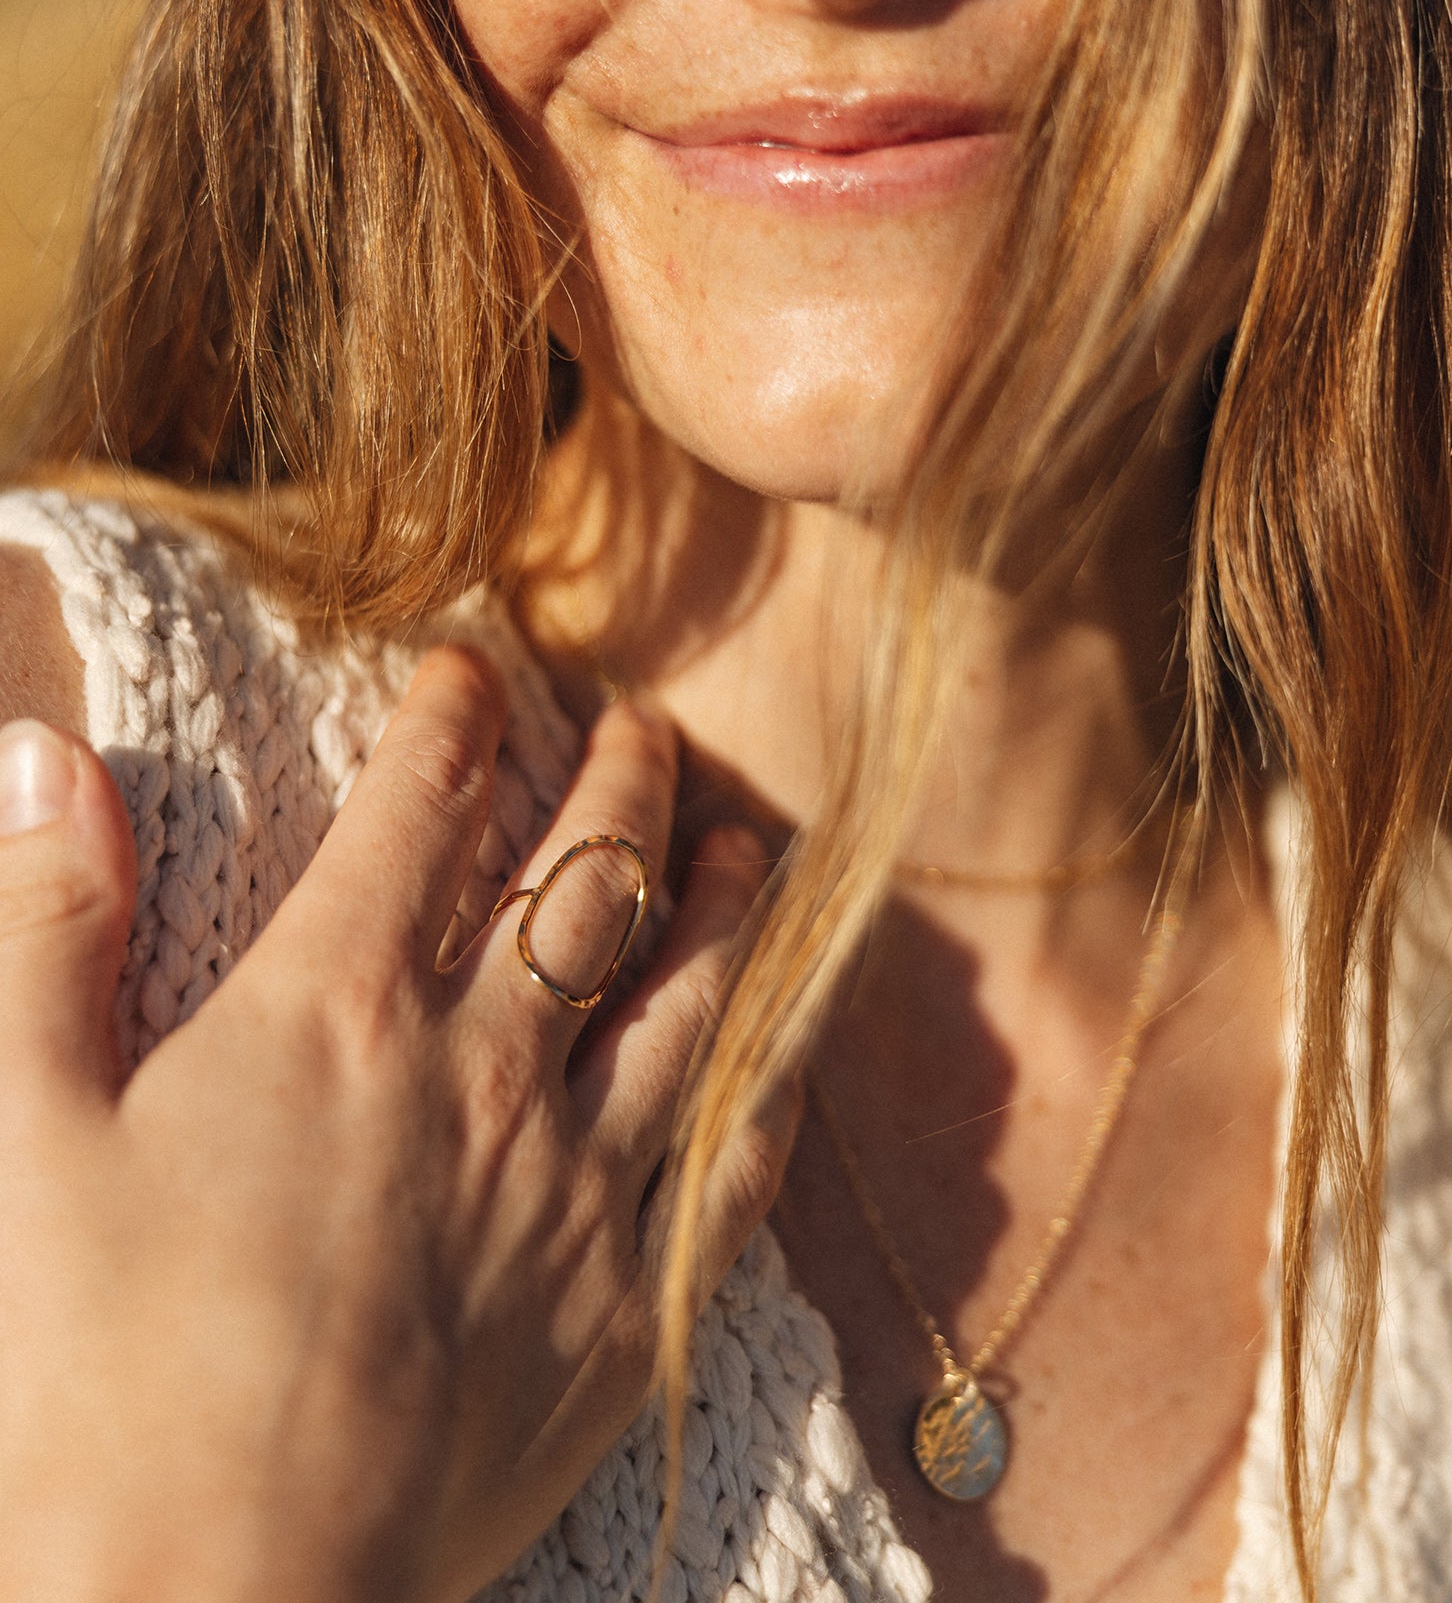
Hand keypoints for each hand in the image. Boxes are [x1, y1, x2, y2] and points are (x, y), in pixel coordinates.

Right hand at [0, 649, 790, 1602]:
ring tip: (748, 843)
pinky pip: (731, 1164)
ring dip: (723, 904)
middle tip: (645, 723)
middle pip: (587, 880)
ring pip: (688, 998)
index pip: (420, 809)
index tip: (472, 666)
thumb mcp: (21, 1133)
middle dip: (622, 779)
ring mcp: (573, 1190)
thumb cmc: (87, 1380)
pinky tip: (781, 1051)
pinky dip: (763, 1084)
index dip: (450, 717)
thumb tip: (47, 754)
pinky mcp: (623, 1310)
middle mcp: (482, 1073)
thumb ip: (45, 931)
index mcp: (335, 1011)